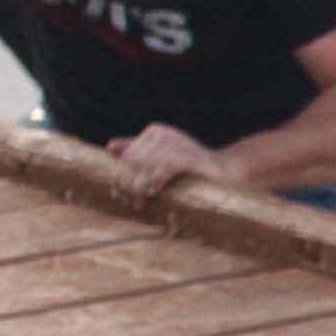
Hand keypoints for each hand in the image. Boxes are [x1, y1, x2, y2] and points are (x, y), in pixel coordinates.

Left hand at [103, 124, 231, 206]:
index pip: (129, 155)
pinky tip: (152, 192)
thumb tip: (110, 146)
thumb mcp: (161, 156)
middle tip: (128, 203)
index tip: (117, 194)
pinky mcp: (189, 156)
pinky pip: (165, 168)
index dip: (120, 176)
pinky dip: (156, 180)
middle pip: (135, 162)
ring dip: (138, 187)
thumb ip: (137, 150)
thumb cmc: (189, 166)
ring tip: (138, 203)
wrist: (225, 170)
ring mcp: (177, 143)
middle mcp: (164, 134)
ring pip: (147, 166)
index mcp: (155, 132)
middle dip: (128, 185)